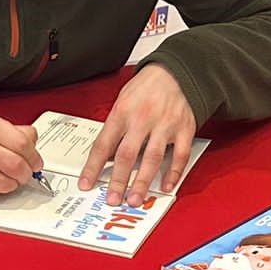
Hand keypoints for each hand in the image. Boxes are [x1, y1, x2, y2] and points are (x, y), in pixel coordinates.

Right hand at [0, 112, 41, 199]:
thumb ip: (15, 132)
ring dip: (13, 183)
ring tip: (8, 176)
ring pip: (5, 184)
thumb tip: (33, 145)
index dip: (34, 156)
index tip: (36, 162)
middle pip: (15, 165)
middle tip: (27, 173)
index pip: (21, 143)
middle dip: (27, 173)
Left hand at [81, 65, 197, 205]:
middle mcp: (143, 119)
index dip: (93, 166)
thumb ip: (114, 127)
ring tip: (135, 199)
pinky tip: (165, 186)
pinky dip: (173, 173)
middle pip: (127, 154)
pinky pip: (180, 155)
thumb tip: (103, 156)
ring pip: (153, 158)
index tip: (86, 183)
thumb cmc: (147, 86)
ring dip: (142, 181)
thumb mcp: (123, 100)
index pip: (103, 144)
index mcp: (123, 111)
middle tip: (112, 199)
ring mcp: (165, 125)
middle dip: (118, 180)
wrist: (177, 70)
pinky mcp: (185, 129)